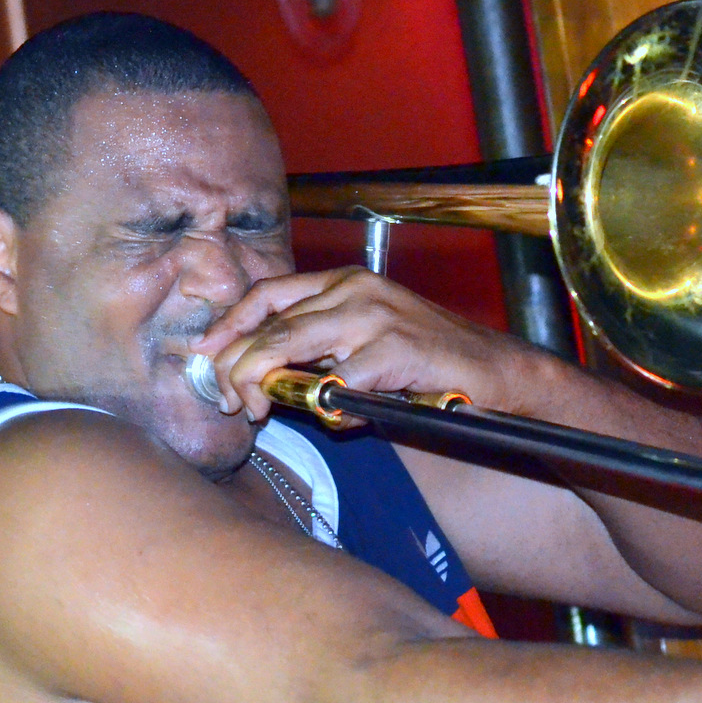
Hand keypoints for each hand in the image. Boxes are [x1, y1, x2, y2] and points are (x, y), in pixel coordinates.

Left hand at [191, 267, 535, 420]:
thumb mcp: (368, 343)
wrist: (496, 371)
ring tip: (256, 409)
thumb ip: (322, 351)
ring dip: (263, 382)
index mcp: (344, 281)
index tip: (205, 354)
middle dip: (236, 363)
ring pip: (289, 345)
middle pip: (269, 322)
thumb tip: (270, 380)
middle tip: (226, 399)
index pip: (267, 294)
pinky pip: (339, 383)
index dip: (230, 324)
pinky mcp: (394, 348)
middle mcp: (354, 289)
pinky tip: (334, 421)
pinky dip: (327, 408)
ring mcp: (374, 315)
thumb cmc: (431, 364)